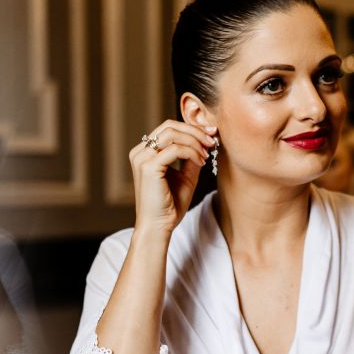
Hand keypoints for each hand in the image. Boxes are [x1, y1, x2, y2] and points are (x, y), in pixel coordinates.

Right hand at [130, 120, 215, 235]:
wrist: (159, 227)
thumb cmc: (170, 206)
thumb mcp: (186, 177)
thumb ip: (192, 158)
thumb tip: (205, 142)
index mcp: (145, 153)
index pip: (168, 129)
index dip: (191, 129)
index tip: (211, 135)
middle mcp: (140, 152)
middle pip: (169, 126)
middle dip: (194, 131)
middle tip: (212, 140)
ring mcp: (142, 158)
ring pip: (172, 134)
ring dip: (194, 141)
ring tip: (207, 154)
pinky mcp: (148, 167)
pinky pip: (175, 149)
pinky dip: (191, 152)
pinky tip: (200, 162)